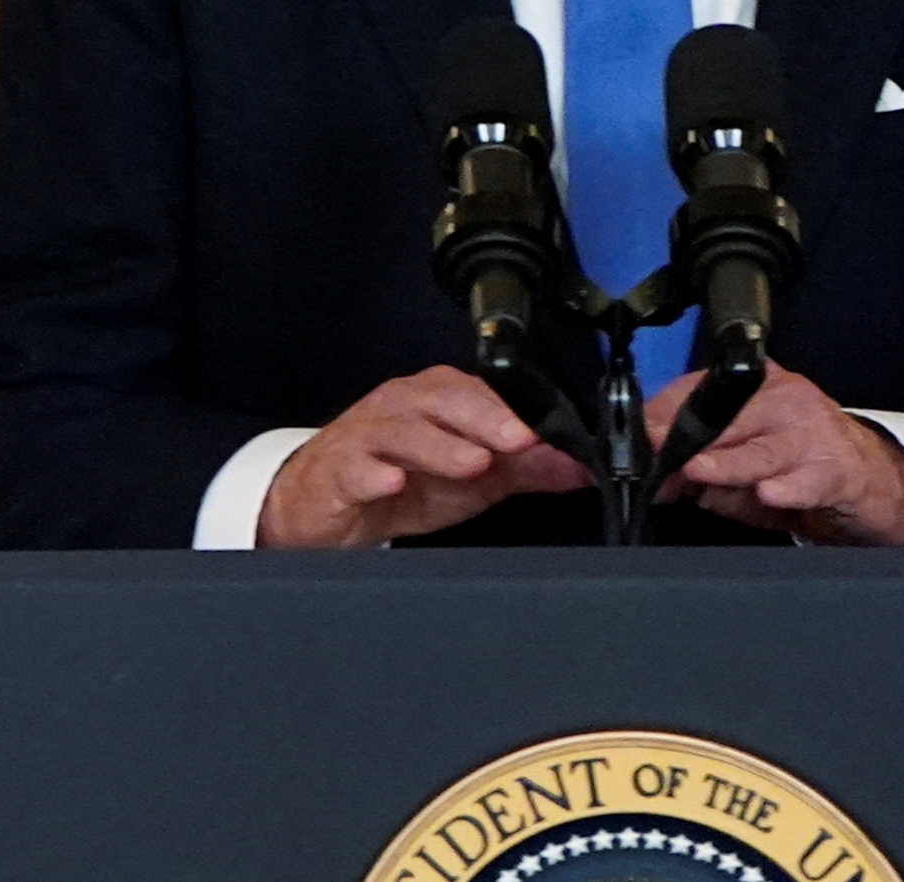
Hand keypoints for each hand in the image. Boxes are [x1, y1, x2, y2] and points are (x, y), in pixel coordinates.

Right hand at [257, 366, 590, 546]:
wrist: (324, 508)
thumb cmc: (399, 483)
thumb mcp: (471, 481)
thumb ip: (525, 470)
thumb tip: (579, 466)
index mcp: (439, 401)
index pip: (484, 394)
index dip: (518, 412)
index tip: (553, 434)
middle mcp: (404, 407)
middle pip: (444, 400)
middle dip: (485, 418)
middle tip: (518, 441)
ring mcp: (368, 436)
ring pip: (402, 430)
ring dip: (439, 446)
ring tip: (473, 464)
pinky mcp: (337, 469)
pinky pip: (355, 466)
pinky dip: (374, 472)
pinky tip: (393, 481)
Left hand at [642, 363, 903, 545]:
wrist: (869, 479)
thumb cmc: (800, 462)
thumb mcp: (746, 462)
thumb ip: (704, 469)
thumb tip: (662, 480)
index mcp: (757, 386)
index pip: (700, 391)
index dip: (665, 417)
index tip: (640, 439)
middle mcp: (785, 400)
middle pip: (728, 418)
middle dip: (689, 444)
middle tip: (659, 463)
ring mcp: (812, 433)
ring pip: (763, 450)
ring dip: (729, 464)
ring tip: (701, 470)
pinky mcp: (835, 470)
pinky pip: (806, 480)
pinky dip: (786, 489)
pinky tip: (771, 493)